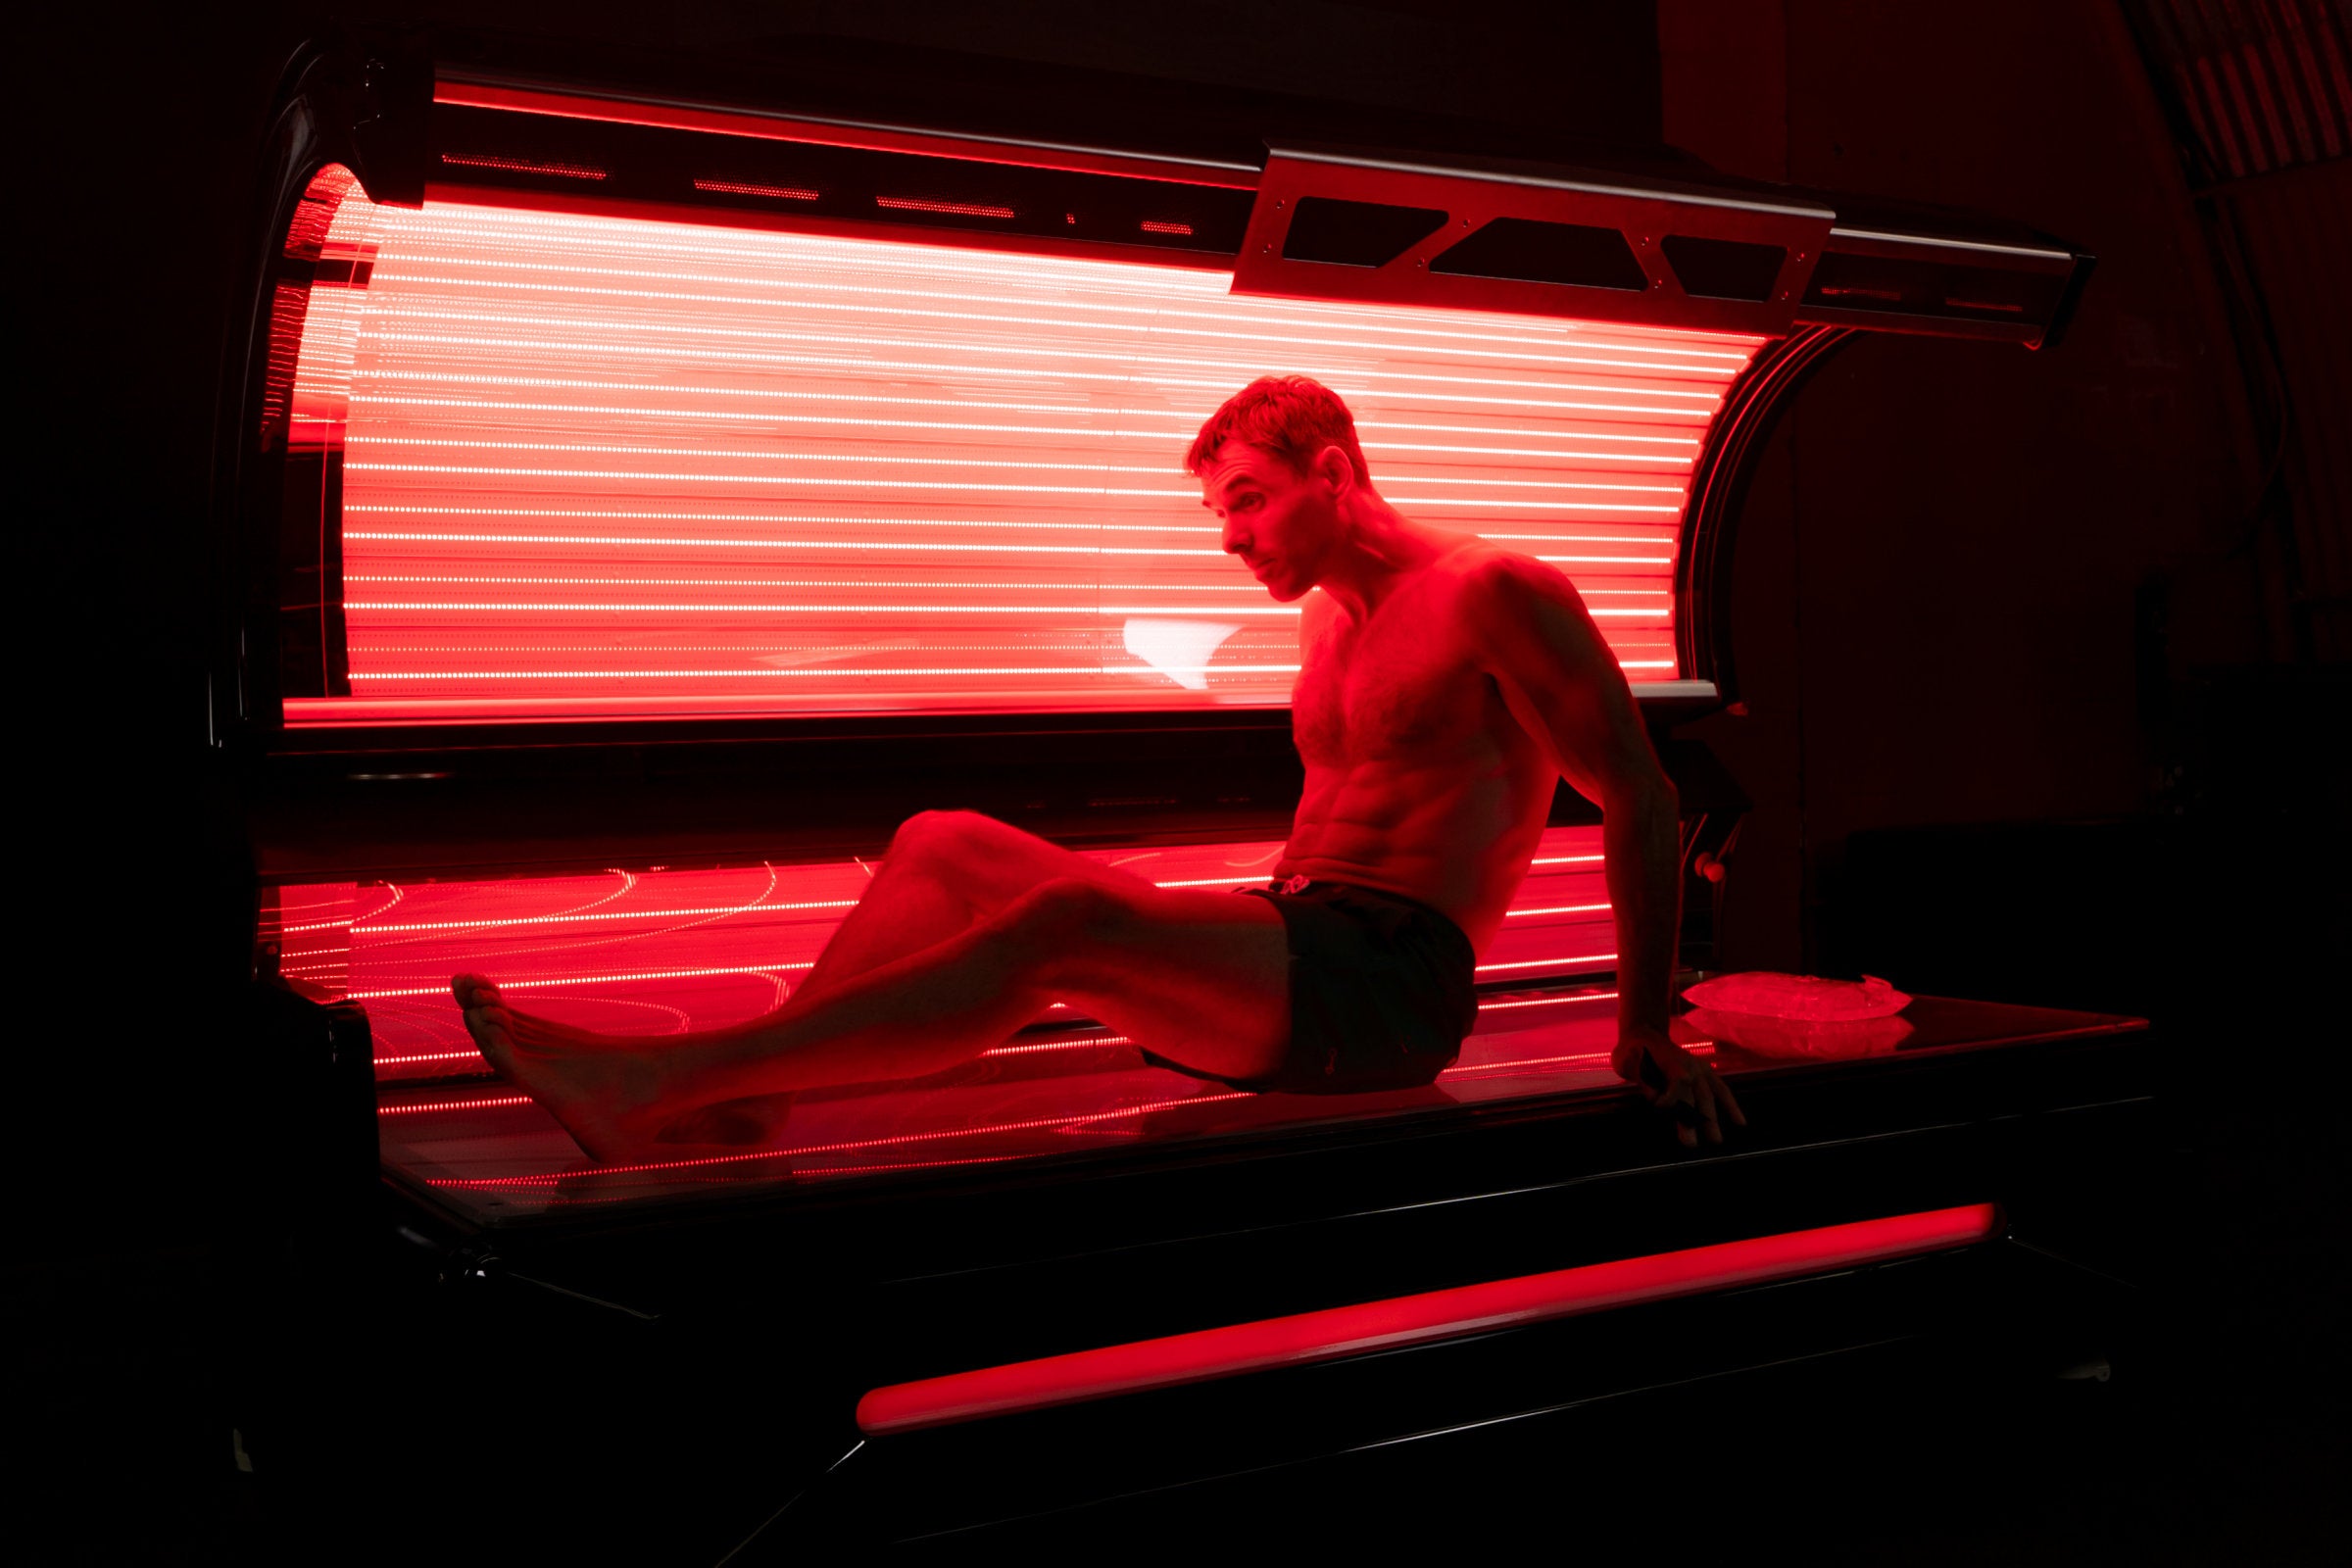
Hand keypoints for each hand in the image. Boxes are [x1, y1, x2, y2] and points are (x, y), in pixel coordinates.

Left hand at [1613, 1025, 1746, 1147]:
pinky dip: (1731, 1105)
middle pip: (1696, 1095)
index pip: (1679, 1082)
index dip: (1671, 1097)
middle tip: (1691, 1145)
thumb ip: (1642, 1078)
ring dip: (1713, 1119)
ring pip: (1710, 1095)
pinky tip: (1740, 1122)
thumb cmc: (1633, 1050)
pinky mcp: (1705, 1073)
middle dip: (1695, 1120)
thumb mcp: (1628, 1060)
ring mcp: (1700, 1069)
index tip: (1659, 1105)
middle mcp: (1690, 1066)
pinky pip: (1721, 1090)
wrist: (1645, 1033)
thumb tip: (1655, 1097)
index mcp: (1672, 1062)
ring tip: (1716, 1141)